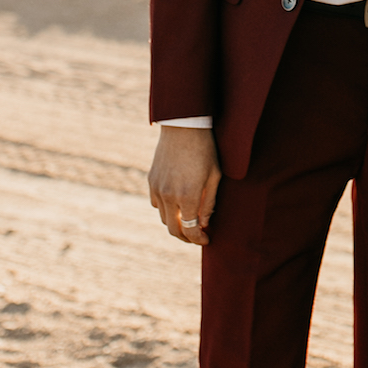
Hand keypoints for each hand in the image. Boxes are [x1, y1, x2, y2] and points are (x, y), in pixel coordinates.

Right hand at [149, 126, 220, 245]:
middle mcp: (169, 195)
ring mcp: (157, 188)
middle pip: (174, 229)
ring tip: (188, 221)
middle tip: (197, 236)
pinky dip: (166, 210)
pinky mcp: (151, 180)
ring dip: (176, 224)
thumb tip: (203, 224)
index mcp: (188, 196)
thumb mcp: (215, 176)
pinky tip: (177, 205)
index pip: (190, 230)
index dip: (198, 239)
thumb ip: (209, 203)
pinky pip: (156, 204)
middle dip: (186, 238)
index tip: (206, 240)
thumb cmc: (205, 150)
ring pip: (164, 218)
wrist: (184, 127)